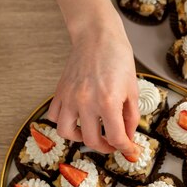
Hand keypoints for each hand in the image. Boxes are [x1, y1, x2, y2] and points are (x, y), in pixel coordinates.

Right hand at [48, 17, 140, 154]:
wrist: (98, 36)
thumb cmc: (119, 58)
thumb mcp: (132, 89)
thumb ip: (131, 116)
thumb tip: (129, 136)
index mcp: (108, 102)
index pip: (116, 138)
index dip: (125, 148)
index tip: (130, 151)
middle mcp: (86, 103)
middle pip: (92, 141)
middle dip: (106, 147)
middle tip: (114, 143)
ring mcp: (70, 97)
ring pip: (67, 133)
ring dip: (80, 138)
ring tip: (92, 132)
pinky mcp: (60, 91)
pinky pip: (54, 116)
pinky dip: (63, 121)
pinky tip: (76, 117)